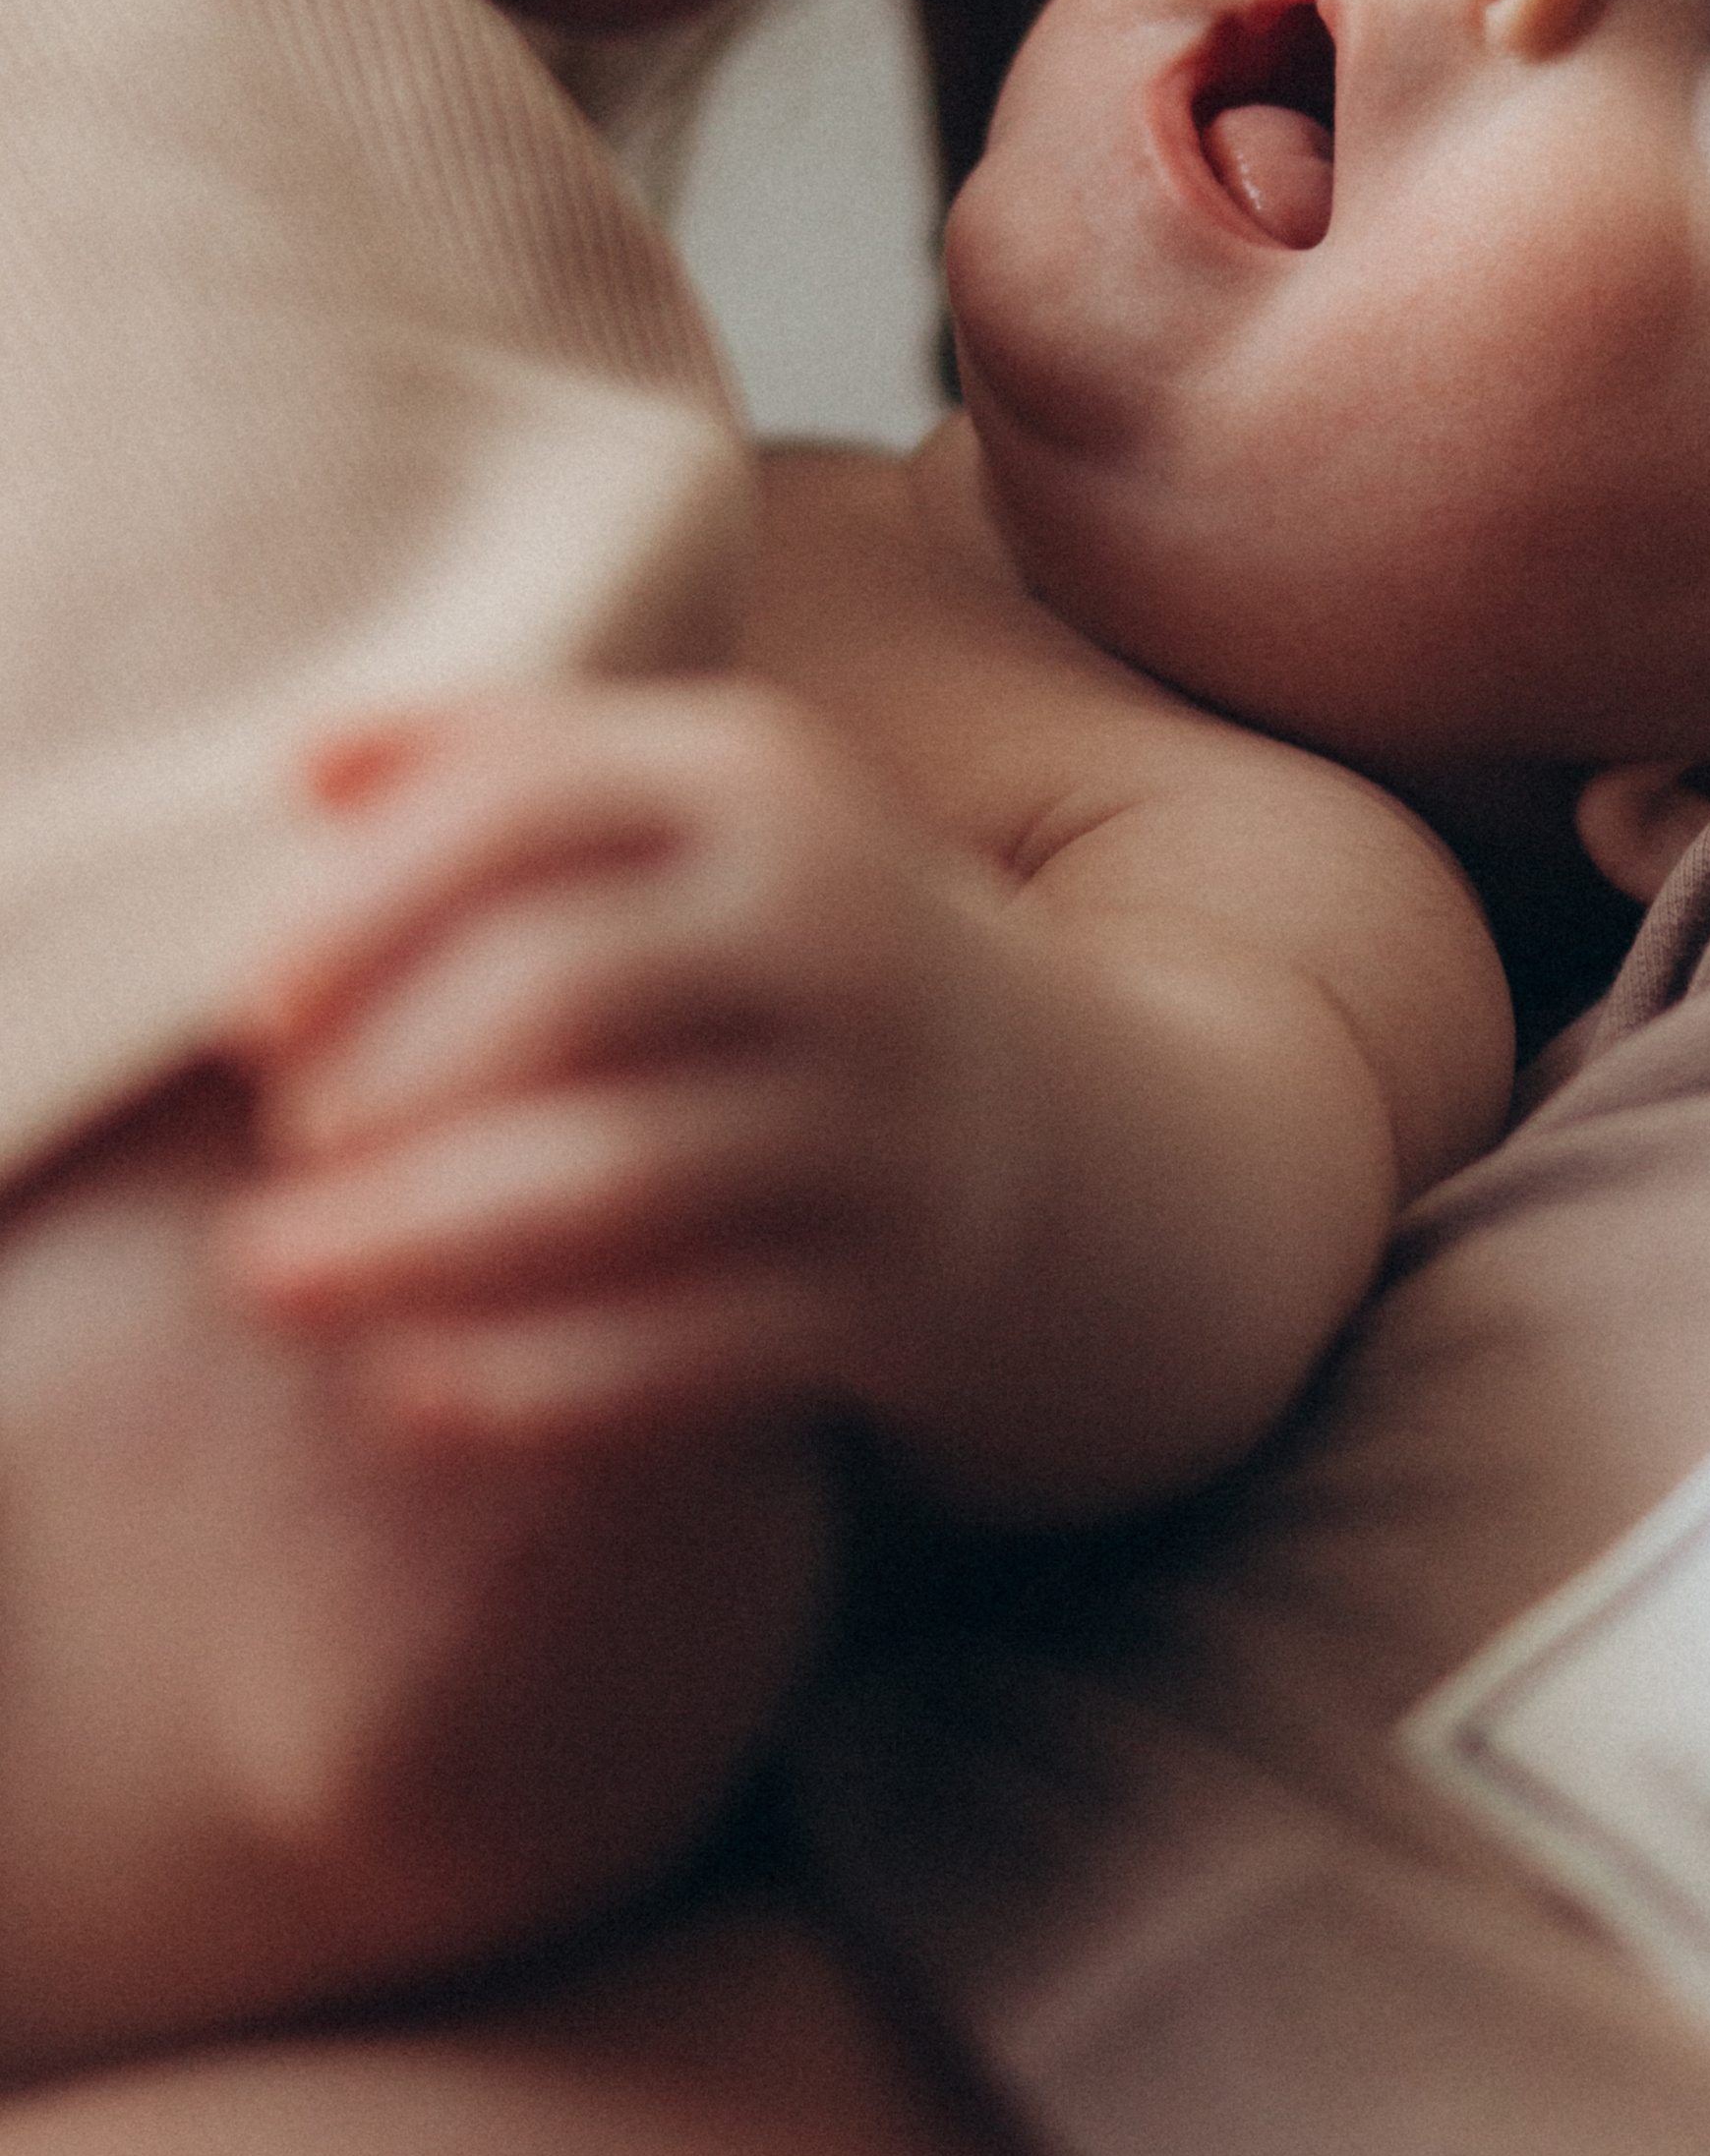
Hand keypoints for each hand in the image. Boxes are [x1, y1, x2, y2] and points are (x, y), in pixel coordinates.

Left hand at [222, 682, 1034, 1449]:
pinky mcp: (892, 1282)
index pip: (531, 803)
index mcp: (763, 788)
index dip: (364, 901)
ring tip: (274, 1277)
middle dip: (386, 1073)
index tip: (254, 1002)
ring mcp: (877, 1115)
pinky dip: (539, 1377)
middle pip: (566, 986)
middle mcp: (837, 935)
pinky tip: (413, 1394)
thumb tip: (304, 761)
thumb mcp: (673, 810)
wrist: (1009, 1105)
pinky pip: (692, 1345)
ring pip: (620, 1177)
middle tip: (285, 1139)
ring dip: (415, 1234)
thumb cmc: (754, 938)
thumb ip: (495, 764)